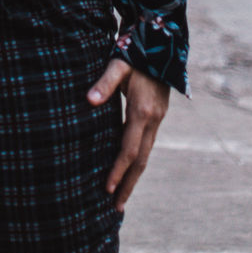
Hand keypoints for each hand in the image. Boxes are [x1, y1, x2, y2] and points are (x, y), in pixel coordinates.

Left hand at [87, 60, 169, 211]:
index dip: (118, 170)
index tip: (107, 188)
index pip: (129, 149)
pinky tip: (131, 168)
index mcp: (142, 111)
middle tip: (116, 208)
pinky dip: (139, 161)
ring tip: (122, 196)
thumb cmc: (135, 53)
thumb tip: (89, 100)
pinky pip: (147, 144)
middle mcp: (153, 120)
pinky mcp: (158, 116)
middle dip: (128, 184)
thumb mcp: (118, 65)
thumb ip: (104, 83)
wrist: (162, 44)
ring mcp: (158, 119)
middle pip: (141, 160)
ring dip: (134, 176)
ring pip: (146, 154)